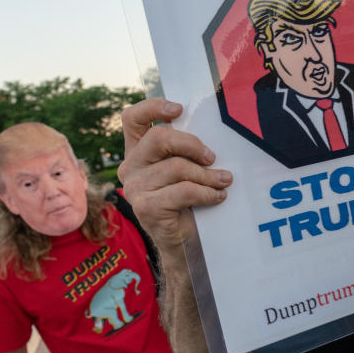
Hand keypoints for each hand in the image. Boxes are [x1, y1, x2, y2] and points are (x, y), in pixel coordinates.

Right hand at [117, 98, 232, 256]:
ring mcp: (134, 188)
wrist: (184, 245)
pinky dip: (207, 193)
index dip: (153, 107)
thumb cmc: (188, 203)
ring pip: (177, 167)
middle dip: (193, 144)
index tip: (179, 109)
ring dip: (208, 175)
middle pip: (159, 138)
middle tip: (212, 157)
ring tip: (223, 182)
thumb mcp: (184, 170)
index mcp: (137, 152)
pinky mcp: (146, 207)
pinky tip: (218, 197)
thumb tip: (213, 130)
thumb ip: (184, 151)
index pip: (132, 118)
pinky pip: (184, 190)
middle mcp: (130, 167)